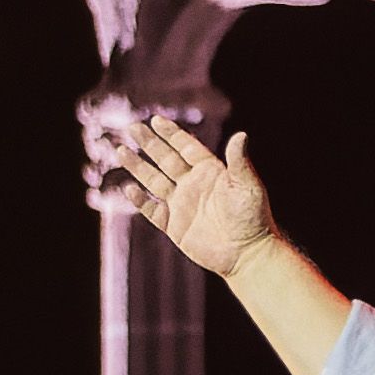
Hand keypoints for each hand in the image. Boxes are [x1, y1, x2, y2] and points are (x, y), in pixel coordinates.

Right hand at [109, 116, 278, 278]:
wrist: (248, 255)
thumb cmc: (253, 219)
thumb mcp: (248, 187)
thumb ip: (239, 161)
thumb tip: (241, 135)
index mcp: (211, 172)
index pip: (186, 148)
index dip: (171, 134)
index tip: (156, 120)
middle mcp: (194, 185)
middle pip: (166, 159)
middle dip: (149, 143)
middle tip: (132, 128)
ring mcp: (183, 205)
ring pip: (154, 181)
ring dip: (138, 166)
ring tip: (121, 150)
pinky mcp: (175, 226)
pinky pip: (152, 210)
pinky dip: (140, 200)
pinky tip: (129, 188)